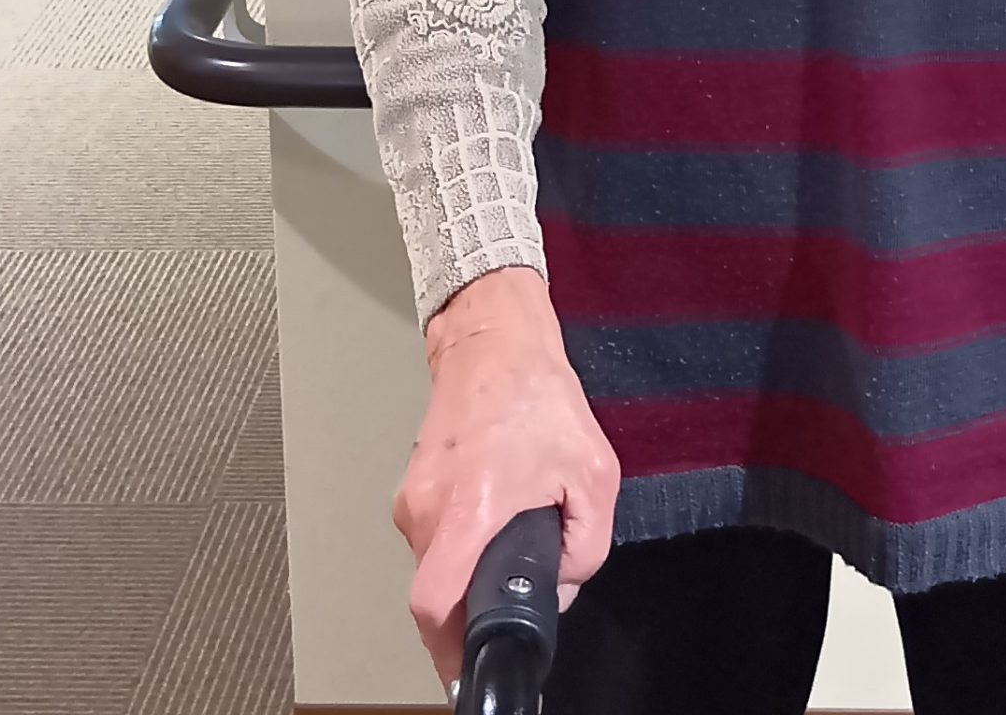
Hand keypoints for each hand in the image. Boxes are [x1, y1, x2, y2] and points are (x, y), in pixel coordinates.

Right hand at [394, 266, 620, 685]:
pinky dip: (461, 543)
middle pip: (435, 593)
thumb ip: (585, 546)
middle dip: (472, 607)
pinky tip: (494, 518)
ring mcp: (413, 498)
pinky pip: (433, 538)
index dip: (451, 647)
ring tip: (509, 539)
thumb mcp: (593, 474)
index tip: (471, 666)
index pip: (433, 604)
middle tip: (511, 595)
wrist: (494, 340)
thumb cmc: (538, 396)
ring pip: (435, 565)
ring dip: (469, 570)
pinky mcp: (412, 487)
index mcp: (468, 508)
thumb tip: (560, 588)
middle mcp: (427, 508)